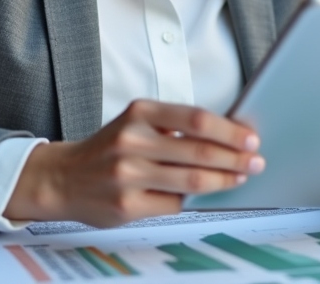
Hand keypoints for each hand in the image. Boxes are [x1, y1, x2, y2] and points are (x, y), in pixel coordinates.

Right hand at [4, 99, 263, 226]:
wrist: (62, 178)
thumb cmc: (110, 148)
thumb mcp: (137, 122)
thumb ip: (174, 126)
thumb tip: (229, 135)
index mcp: (139, 113)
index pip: (196, 119)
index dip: (229, 130)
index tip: (251, 138)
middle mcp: (132, 141)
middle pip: (199, 151)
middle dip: (235, 158)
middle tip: (256, 161)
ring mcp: (128, 176)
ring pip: (192, 181)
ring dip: (224, 180)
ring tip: (241, 177)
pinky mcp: (127, 206)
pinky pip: (174, 204)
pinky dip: (193, 200)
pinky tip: (204, 194)